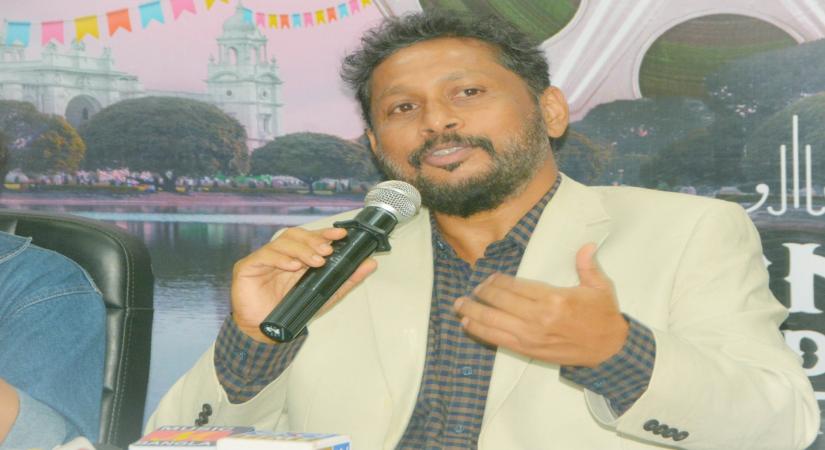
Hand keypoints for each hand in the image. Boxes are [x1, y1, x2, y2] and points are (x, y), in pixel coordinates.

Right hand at [231, 226, 376, 342]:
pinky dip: (280, 259)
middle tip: (327, 250)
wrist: (264, 332)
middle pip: (295, 235)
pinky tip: (293, 266)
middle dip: (313, 240)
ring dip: (301, 250)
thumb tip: (370, 264)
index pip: (310, 238)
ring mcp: (263, 259)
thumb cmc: (290, 311)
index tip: (340, 234)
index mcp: (296, 257)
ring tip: (315, 262)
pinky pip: (263, 256)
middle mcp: (280, 254)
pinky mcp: (247, 267)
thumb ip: (347, 279)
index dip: (324, 233)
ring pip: (282, 242)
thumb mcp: (325, 295)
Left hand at [453, 243, 627, 366]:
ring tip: (459, 304)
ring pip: (494, 321)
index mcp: (555, 299)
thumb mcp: (600, 287)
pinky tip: (467, 323)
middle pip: (501, 301)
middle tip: (473, 288)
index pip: (517, 286)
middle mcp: (539, 318)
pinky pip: (498, 340)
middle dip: (482, 293)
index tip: (489, 277)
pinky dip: (480, 331)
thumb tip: (587, 245)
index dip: (498, 281)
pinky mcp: (528, 350)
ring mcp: (532, 336)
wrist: (609, 349)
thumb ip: (588, 266)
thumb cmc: (603, 316)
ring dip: (473, 311)